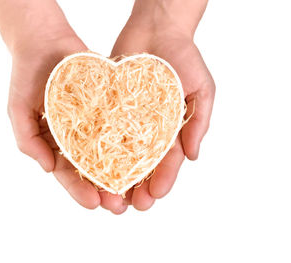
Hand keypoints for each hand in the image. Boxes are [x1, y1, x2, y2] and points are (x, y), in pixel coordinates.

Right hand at [0, 0, 128, 213]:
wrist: (45, 39)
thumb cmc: (26, 76)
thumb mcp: (18, 111)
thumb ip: (28, 142)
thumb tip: (47, 169)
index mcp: (55, 142)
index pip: (67, 172)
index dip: (79, 190)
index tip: (93, 204)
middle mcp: (77, 136)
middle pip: (92, 168)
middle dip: (103, 188)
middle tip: (118, 206)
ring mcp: (94, 121)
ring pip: (109, 151)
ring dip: (120, 172)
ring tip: (133, 190)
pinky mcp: (108, 105)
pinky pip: (120, 124)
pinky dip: (130, 140)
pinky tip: (141, 155)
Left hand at [111, 1, 214, 209]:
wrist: (157, 27)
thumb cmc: (185, 56)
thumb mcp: (201, 88)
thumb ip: (199, 122)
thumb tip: (194, 157)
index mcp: (172, 128)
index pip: (168, 160)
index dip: (163, 179)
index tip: (155, 197)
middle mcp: (148, 128)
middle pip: (142, 163)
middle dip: (137, 185)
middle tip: (129, 206)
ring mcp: (127, 118)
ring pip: (119, 152)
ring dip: (114, 175)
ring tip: (107, 195)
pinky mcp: (109, 106)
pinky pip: (101, 128)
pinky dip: (95, 147)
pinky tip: (89, 164)